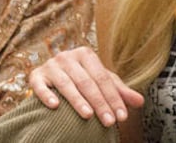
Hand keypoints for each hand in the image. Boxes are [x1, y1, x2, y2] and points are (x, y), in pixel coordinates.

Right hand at [29, 46, 143, 126]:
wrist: (51, 75)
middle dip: (99, 103)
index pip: (103, 78)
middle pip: (86, 81)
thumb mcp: (101, 81)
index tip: (122, 117)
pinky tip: (55, 106)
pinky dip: (47, 95)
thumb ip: (119, 91)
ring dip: (77, 100)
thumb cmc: (81, 78)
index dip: (113, 97)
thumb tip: (140, 102)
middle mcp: (67, 57)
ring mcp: (51, 65)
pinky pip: (40, 86)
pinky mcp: (36, 76)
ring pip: (66, 84)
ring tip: (88, 115)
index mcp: (85, 54)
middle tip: (108, 122)